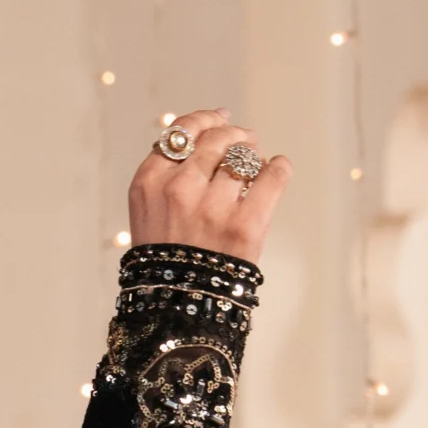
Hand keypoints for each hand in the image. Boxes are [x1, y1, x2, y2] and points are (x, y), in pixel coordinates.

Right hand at [127, 108, 290, 265]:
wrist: (178, 308)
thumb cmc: (167, 255)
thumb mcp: (149, 211)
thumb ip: (169, 172)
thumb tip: (212, 125)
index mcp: (150, 183)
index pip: (182, 130)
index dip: (205, 119)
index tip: (221, 119)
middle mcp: (178, 190)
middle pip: (216, 138)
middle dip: (235, 134)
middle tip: (245, 140)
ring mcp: (212, 208)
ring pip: (244, 156)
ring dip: (254, 154)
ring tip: (256, 162)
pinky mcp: (245, 226)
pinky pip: (272, 177)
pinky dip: (279, 168)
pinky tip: (278, 168)